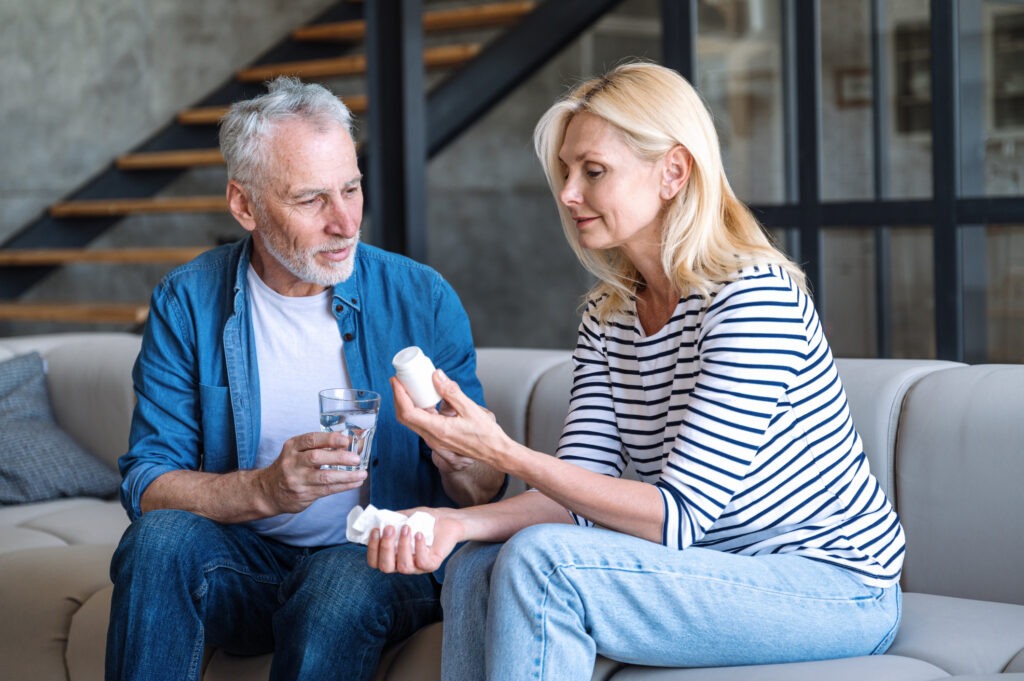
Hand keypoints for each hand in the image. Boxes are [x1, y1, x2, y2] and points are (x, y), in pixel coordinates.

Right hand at [258, 431, 366, 513]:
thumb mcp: (296, 451)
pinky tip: (355, 482)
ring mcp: (297, 480)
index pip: (311, 439)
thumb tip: (346, 441)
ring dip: (346, 476)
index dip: (329, 439)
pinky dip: (344, 486)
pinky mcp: (303, 494)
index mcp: (292, 447)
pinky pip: (327, 490)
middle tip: (356, 458)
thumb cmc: (289, 467)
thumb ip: (317, 446)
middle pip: (317, 458)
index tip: (345, 440)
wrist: (268, 491)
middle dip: (339, 457)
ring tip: (362, 474)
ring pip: (324, 477)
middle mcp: (292, 463)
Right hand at [366, 508, 464, 574]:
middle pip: (386, 567)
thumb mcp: (403, 517)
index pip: (374, 562)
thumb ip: (389, 520)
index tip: (375, 530)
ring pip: (404, 567)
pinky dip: (419, 548)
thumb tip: (375, 519)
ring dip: (402, 546)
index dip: (372, 549)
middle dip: (385, 547)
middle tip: (389, 528)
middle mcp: (402, 564)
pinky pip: (422, 562)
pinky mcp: (432, 564)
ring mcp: (417, 567)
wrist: (445, 520)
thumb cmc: (422, 520)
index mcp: (392, 556)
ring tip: (407, 528)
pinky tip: (419, 534)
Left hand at [391, 371, 505, 468]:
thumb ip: (451, 392)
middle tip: (398, 381)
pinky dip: (417, 410)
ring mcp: (434, 440)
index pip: (408, 413)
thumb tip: (436, 376)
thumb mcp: (470, 409)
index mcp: (439, 430)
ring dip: (405, 404)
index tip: (396, 381)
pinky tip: (423, 398)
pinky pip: (421, 423)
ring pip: (411, 421)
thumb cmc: (486, 434)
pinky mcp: (438, 438)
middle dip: (398, 398)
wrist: (494, 451)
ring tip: (407, 387)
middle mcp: (433, 438)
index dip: (399, 396)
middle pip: (405, 418)